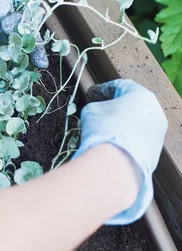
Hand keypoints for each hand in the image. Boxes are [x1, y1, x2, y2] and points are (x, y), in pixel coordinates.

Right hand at [73, 79, 167, 224]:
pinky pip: (139, 138)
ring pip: (137, 122)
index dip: (103, 90)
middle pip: (132, 104)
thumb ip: (96, 105)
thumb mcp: (91, 109)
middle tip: (99, 110)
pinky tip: (114, 144)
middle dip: (115, 106)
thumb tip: (98, 110)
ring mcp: (158, 132)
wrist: (116, 164)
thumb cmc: (103, 129)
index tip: (92, 95)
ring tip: (105, 129)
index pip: (120, 86)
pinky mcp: (156, 150)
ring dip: (123, 123)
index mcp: (142, 95)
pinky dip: (128, 138)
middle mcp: (155, 111)